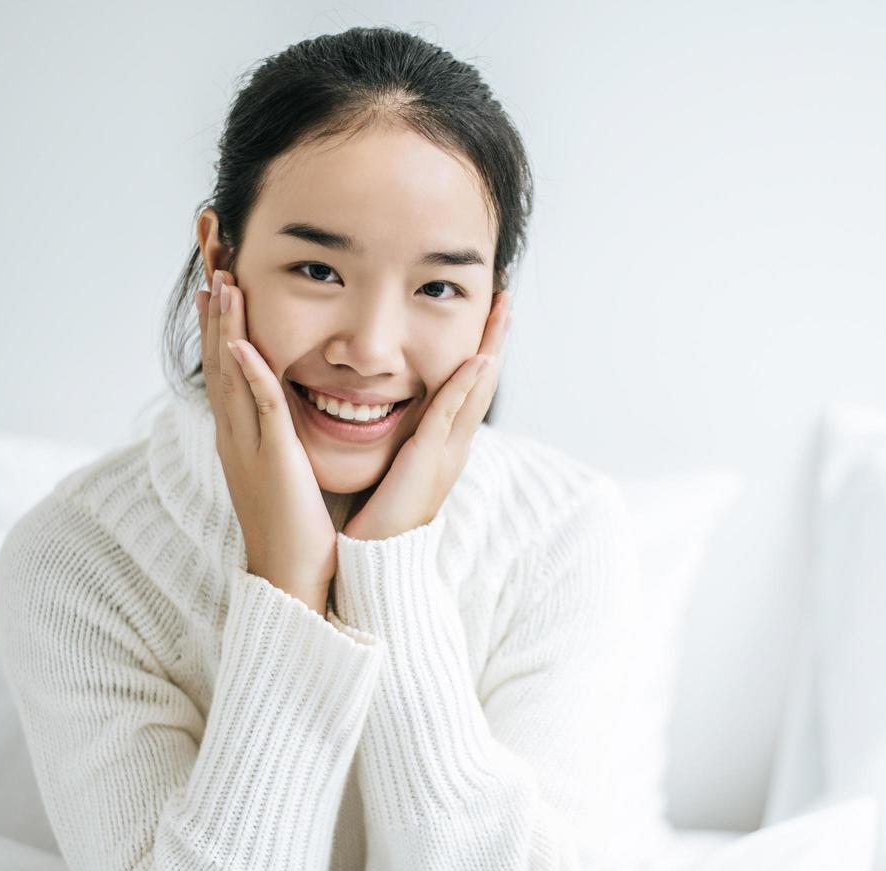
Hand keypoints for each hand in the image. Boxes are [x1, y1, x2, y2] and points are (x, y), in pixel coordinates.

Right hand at [199, 269, 335, 616]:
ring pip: (231, 374)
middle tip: (212, 265)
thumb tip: (287, 411)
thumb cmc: (296, 526)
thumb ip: (281, 434)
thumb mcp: (284, 468)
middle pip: (218, 359)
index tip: (220, 283)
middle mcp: (234, 434)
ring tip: (223, 283)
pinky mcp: (271, 458)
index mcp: (238, 434)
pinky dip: (248, 372)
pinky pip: (258, 407)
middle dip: (216, 310)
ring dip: (227, 327)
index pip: (225, 366)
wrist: (292, 573)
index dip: (221, 324)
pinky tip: (241, 343)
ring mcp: (247, 445)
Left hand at [342, 290, 513, 541]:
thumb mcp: (394, 467)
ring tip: (503, 311)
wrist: (378, 557)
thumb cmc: (377, 517)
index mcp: (444, 445)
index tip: (487, 316)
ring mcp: (447, 452)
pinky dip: (465, 386)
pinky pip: (450, 415)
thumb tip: (387, 412)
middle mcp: (455, 445)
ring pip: (476, 391)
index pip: (467, 388)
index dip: (480, 351)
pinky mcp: (430, 459)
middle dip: (496, 338)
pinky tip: (476, 358)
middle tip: (507, 298)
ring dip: (491, 347)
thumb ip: (401, 440)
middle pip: (483, 382)